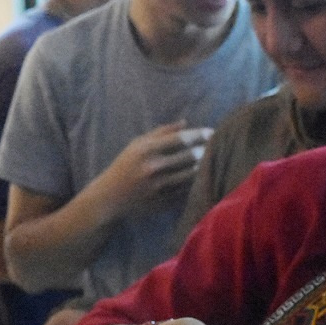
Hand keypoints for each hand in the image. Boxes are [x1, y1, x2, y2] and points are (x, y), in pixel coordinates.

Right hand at [95, 121, 211, 206]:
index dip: (199, 134)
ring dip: (203, 166)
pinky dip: (195, 182)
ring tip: (211, 160)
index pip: (180, 138)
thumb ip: (160, 132)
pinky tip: (201, 176)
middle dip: (206, 149)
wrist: (109, 197)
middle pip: (190, 156)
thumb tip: (185, 122)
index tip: (211, 131)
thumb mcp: (136, 145)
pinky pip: (186, 189)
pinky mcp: (163, 201)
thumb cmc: (124, 166)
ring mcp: (159, 186)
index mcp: (146, 150)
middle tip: (216, 145)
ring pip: (191, 174)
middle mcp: (153, 167)